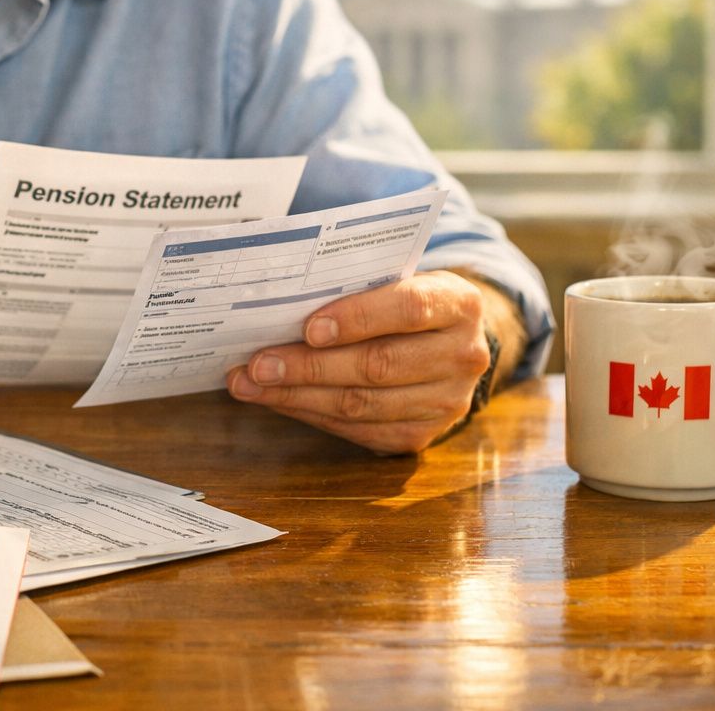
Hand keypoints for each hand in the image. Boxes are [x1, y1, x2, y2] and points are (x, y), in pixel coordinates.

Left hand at [225, 271, 492, 452]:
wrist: (452, 343)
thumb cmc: (408, 301)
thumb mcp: (400, 279)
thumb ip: (359, 286)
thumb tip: (281, 303)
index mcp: (460, 305)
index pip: (409, 309)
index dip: (358, 318)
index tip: (308, 328)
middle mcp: (462, 356)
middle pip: (378, 365)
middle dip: (309, 366)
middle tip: (258, 364)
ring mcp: (446, 403)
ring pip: (361, 405)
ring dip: (298, 396)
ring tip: (252, 385)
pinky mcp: (421, 435)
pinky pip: (358, 430)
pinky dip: (311, 414)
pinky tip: (278, 401)